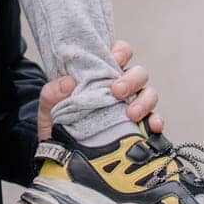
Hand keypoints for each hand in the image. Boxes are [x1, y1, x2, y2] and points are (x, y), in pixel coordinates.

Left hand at [37, 39, 162, 140]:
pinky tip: (152, 127)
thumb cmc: (57, 120)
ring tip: (131, 113)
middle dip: (131, 79)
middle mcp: (121, 86)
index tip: (114, 59)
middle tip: (116, 91)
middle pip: (138, 73)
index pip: (120, 52)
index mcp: (102, 73)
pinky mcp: (137, 127)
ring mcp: (131, 105)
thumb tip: (68, 83)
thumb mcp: (49, 105)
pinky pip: (154, 120)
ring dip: (144, 101)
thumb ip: (52, 92)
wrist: (58, 152)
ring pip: (149, 93)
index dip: (121, 51)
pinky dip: (155, 121)